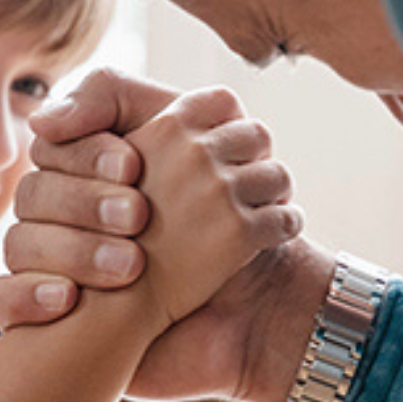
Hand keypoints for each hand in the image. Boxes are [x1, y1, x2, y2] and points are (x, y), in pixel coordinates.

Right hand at [0, 70, 330, 401]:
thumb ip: (131, 102)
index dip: (89, 154)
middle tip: (139, 219)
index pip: (53, 149)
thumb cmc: (218, 219)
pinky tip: (67, 301)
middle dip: (86, 202)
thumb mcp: (186, 141)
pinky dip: (29, 298)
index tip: (136, 166)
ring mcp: (51, 267)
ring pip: (19, 246)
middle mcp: (59, 216)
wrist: (250, 310)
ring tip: (130, 270)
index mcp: (82, 172)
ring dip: (73, 252)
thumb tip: (45, 119)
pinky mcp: (47, 319)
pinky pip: (4, 301)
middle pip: (33, 194)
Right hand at [121, 86, 303, 326]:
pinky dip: (283, 227)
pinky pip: (287, 218)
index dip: (228, 125)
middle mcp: (193, 153)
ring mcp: (218, 192)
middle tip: (246, 187)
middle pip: (258, 134)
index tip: (224, 151)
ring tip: (257, 212)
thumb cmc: (116, 235)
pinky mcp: (239, 233)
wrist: (115, 301)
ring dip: (274, 195)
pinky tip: (264, 240)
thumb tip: (167, 126)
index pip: (221, 100)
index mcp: (165, 128)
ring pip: (279, 176)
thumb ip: (151, 138)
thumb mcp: (116, 169)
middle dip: (256, 160)